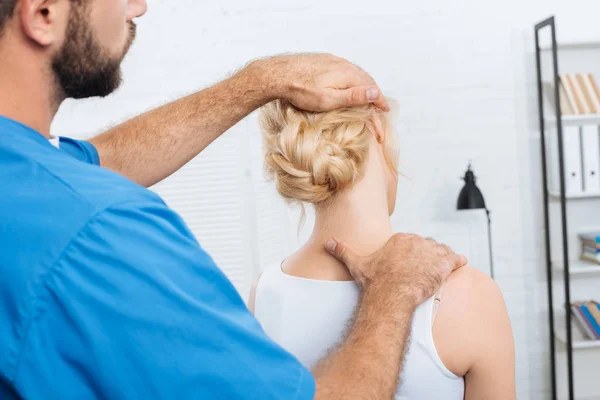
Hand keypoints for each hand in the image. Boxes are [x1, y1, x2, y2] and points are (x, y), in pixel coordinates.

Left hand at [253, 53, 389, 111]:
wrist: (278, 74)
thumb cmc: (301, 91)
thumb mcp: (329, 99)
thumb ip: (353, 96)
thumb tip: (375, 92)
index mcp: (348, 75)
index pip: (371, 89)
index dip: (380, 101)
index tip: (386, 110)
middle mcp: (343, 64)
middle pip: (366, 80)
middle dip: (374, 93)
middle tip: (379, 106)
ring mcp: (333, 61)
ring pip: (355, 73)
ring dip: (363, 85)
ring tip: (366, 96)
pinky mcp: (324, 60)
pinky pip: (344, 69)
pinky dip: (352, 79)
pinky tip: (348, 84)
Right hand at [325, 234, 467, 307]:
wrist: (392, 295)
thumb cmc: (376, 281)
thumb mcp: (358, 264)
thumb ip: (343, 250)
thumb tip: (327, 242)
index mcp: (399, 238)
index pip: (411, 242)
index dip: (412, 253)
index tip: (411, 264)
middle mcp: (416, 240)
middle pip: (426, 245)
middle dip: (427, 256)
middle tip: (426, 270)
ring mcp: (431, 251)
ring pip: (441, 251)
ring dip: (442, 259)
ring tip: (442, 269)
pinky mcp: (443, 263)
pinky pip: (455, 259)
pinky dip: (458, 262)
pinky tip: (460, 264)